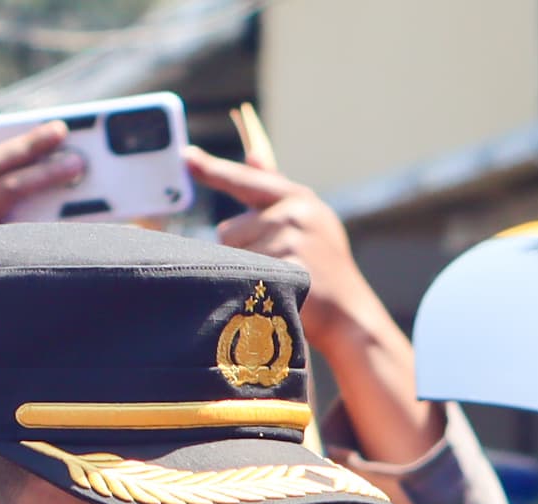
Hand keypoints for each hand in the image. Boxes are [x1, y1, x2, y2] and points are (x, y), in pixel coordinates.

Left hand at [183, 145, 438, 463]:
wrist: (351, 317)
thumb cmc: (324, 272)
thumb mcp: (308, 224)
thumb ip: (277, 192)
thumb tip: (253, 153)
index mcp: (300, 199)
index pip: (246, 181)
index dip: (212, 170)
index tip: (185, 155)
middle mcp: (295, 213)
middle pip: (230, 229)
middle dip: (242, 251)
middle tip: (278, 269)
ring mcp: (290, 240)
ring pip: (233, 255)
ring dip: (246, 271)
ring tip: (279, 282)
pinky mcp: (284, 267)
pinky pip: (242, 274)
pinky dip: (249, 286)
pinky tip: (274, 294)